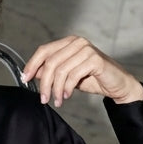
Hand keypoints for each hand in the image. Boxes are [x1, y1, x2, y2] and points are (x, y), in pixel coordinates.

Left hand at [22, 36, 142, 107]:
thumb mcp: (68, 76)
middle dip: (45, 83)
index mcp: (69, 42)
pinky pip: (73, 75)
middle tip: (44, 99)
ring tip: (58, 101)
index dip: (32, 64)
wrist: (117, 85)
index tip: (26, 79)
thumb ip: (53, 72)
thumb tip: (34, 73)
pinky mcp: (95, 59)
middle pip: (51, 62)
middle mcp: (77, 42)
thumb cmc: (93, 79)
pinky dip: (68, 88)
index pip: (44, 50)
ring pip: (61, 70)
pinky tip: (68, 96)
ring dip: (57, 89)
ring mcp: (86, 49)